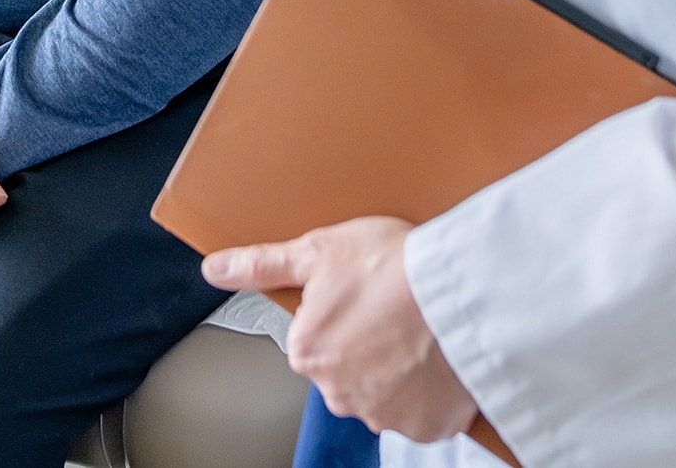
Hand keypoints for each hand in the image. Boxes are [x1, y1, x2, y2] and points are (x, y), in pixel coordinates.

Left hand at [202, 218, 477, 441]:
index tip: (357, 290)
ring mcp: (386, 414)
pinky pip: (420, 408)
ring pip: (381, 388)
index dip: (335, 307)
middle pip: (344, 365)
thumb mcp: (318, 250)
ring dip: (395, 365)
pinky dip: (426, 388)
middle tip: (388, 305)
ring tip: (415, 325)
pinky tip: (434, 353)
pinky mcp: (428, 426)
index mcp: (308, 352)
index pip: (310, 334)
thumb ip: (262, 264)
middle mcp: (340, 393)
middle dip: (363, 340)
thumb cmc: (392, 266)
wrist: (460, 293)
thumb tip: (215, 269)